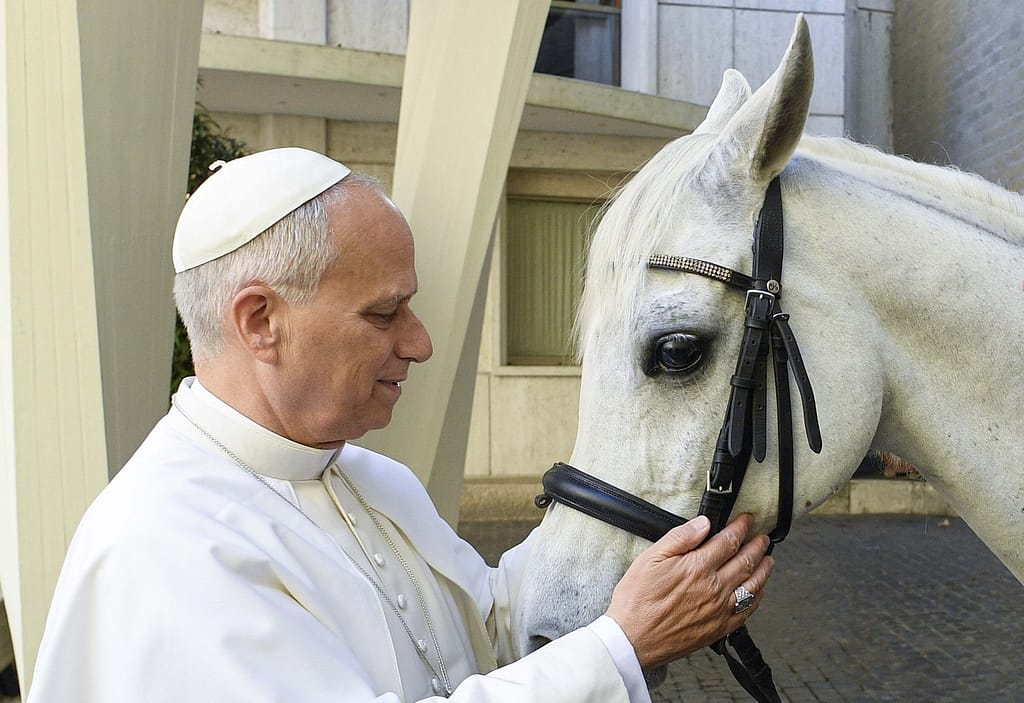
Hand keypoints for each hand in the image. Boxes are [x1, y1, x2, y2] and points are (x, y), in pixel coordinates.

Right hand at [604, 514, 773, 669]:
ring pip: (752, 585)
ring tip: (768, 559)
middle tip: (762, 537)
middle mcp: (714, 587)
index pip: (728, 541)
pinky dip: (757, 598)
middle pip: (746, 561)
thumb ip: (680, 538)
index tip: (746, 520)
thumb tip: (703, 524)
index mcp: (698, 567)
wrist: (633, 638)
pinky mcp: (719, 628)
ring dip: (764, 570)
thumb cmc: (637, 599)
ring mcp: (719, 609)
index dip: (741, 527)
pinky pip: (747, 611)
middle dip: (757, 546)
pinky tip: (759, 591)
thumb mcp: (651, 558)